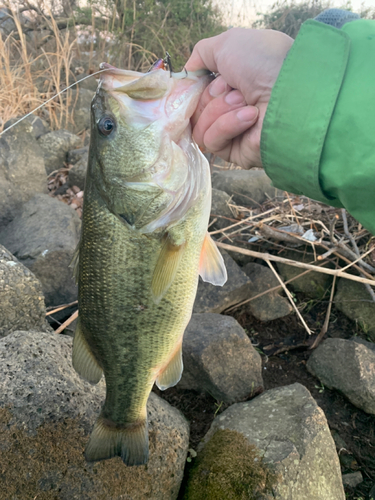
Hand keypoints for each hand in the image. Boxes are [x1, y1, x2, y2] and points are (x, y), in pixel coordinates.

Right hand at [186, 28, 292, 167]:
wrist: (289, 92)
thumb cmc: (264, 63)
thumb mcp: (227, 44)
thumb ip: (202, 54)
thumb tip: (187, 73)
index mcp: (231, 85)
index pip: (197, 94)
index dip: (196, 87)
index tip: (199, 80)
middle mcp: (232, 110)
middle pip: (195, 111)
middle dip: (212, 97)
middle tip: (235, 89)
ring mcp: (234, 133)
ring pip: (200, 127)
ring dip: (220, 110)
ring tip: (245, 102)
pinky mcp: (236, 152)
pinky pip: (213, 141)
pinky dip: (228, 125)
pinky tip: (250, 116)